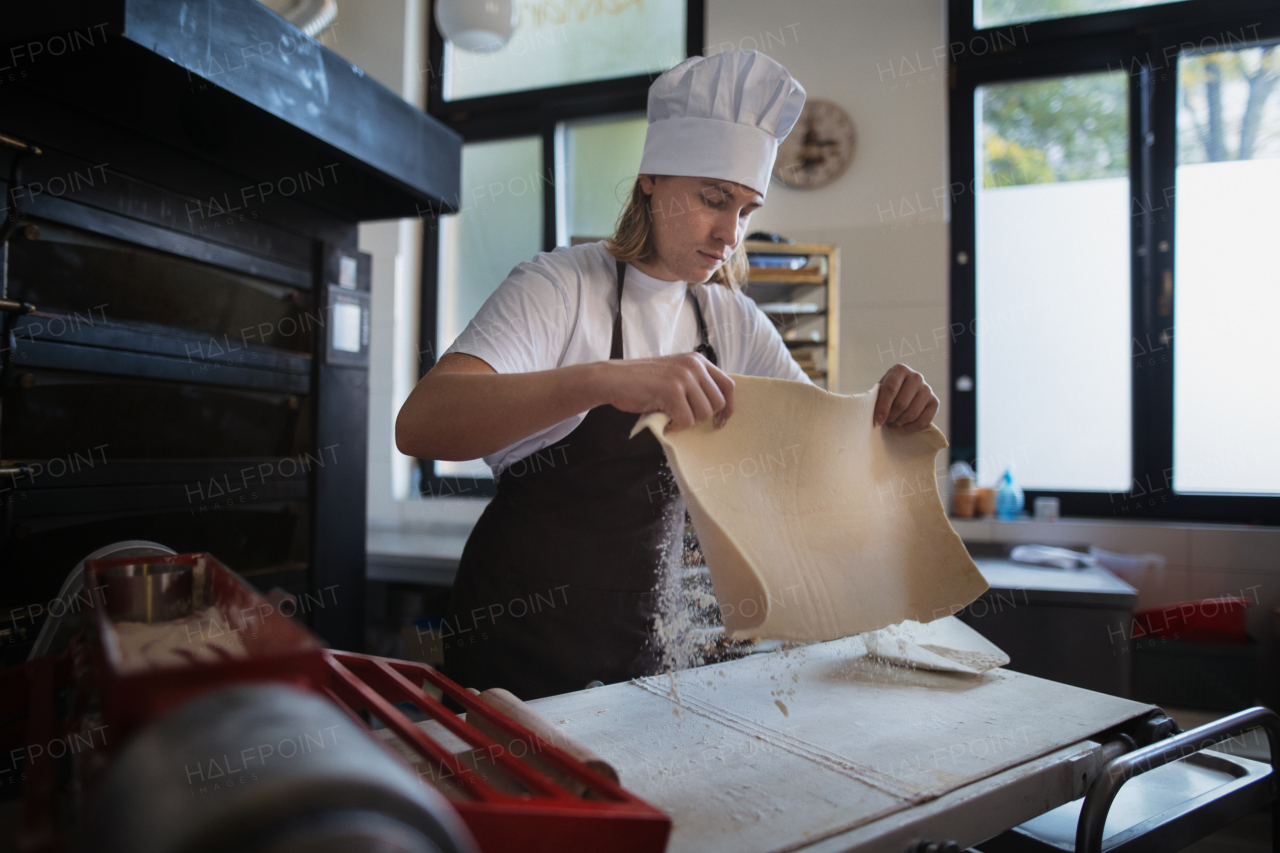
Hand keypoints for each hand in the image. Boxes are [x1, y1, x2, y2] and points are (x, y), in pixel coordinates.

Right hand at [595, 352, 734, 431]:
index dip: (728, 407)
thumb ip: (695, 384)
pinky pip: (686, 419)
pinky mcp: (672, 390)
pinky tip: (665, 421)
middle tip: (684, 419)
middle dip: (703, 417)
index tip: (720, 421)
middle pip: (718, 402)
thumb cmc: (642, 382)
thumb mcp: (675, 374)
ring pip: (704, 413)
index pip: (728, 385)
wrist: (613, 379)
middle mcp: (694, 365)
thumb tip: (716, 409)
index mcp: (698, 360)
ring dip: (687, 421)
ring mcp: (684, 376)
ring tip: (671, 417)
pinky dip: (676, 426)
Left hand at [873, 364, 937, 432]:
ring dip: (900, 422)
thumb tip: (877, 418)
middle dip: (891, 417)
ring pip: (912, 413)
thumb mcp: (880, 390)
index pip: (890, 389)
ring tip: (894, 422)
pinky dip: (912, 427)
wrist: (904, 391)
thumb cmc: (888, 392)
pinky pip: (924, 420)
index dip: (883, 407)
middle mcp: (916, 377)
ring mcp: (927, 389)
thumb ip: (876, 399)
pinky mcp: (934, 401)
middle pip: (901, 403)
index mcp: (900, 370)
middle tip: (886, 421)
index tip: (878, 421)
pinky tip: (904, 426)